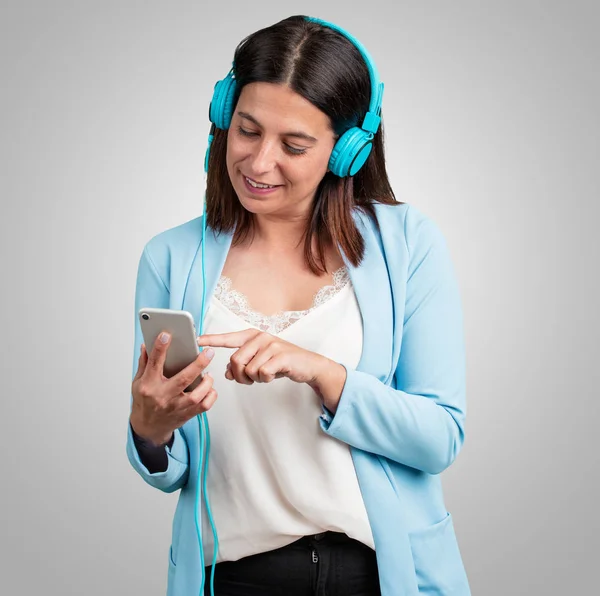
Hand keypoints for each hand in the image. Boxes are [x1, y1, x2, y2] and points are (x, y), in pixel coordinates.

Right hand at [130, 332, 216, 445]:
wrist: (148, 428)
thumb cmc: (144, 402)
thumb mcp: (138, 382)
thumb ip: (144, 363)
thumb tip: (146, 345)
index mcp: (149, 385)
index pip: (154, 363)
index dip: (160, 348)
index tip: (166, 335)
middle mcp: (163, 396)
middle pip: (183, 379)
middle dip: (198, 364)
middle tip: (208, 352)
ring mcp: (175, 407)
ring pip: (196, 395)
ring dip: (207, 383)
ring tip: (208, 374)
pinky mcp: (186, 414)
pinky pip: (204, 406)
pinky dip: (210, 395)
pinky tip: (209, 388)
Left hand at [196, 329, 346, 412]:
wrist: (308, 365)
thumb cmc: (282, 362)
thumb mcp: (259, 362)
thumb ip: (242, 365)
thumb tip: (227, 372)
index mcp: (252, 337)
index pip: (228, 338)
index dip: (212, 339)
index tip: (197, 340)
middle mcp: (260, 337)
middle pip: (235, 361)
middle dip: (240, 376)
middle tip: (250, 379)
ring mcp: (271, 345)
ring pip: (248, 369)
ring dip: (255, 378)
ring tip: (265, 374)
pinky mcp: (280, 355)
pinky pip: (262, 373)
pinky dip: (266, 379)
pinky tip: (274, 375)